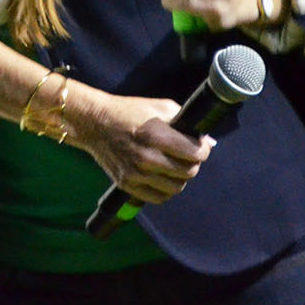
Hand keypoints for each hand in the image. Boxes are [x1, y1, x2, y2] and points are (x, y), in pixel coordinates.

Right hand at [73, 91, 213, 203]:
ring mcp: (136, 174)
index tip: (201, 146)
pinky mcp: (127, 184)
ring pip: (176, 188)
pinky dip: (165, 189)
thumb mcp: (160, 107)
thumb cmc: (130, 112)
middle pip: (189, 173)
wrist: (97, 123)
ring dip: (180, 178)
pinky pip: (158, 197)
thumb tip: (208, 141)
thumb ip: (185, 122)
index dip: (203, 150)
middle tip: (188, 156)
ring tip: (175, 166)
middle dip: (193, 163)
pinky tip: (163, 177)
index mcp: (157, 135)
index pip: (195, 154)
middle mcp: (147, 157)